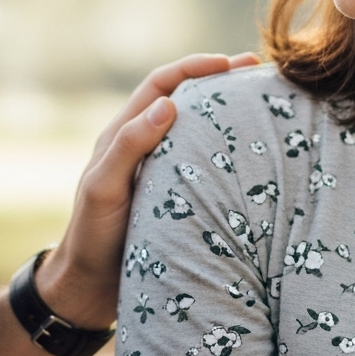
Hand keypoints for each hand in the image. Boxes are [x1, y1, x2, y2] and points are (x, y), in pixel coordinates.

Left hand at [35, 52, 260, 328]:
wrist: (88, 291)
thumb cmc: (92, 238)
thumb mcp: (104, 189)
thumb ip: (129, 146)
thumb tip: (168, 105)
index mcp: (123, 135)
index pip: (162, 84)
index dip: (195, 68)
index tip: (231, 64)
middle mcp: (143, 146)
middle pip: (184, 99)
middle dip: (220, 81)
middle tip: (260, 74)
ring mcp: (161, 171)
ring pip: (198, 130)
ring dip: (227, 114)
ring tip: (265, 106)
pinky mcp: (176, 197)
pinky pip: (205, 164)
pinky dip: (228, 151)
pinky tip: (255, 159)